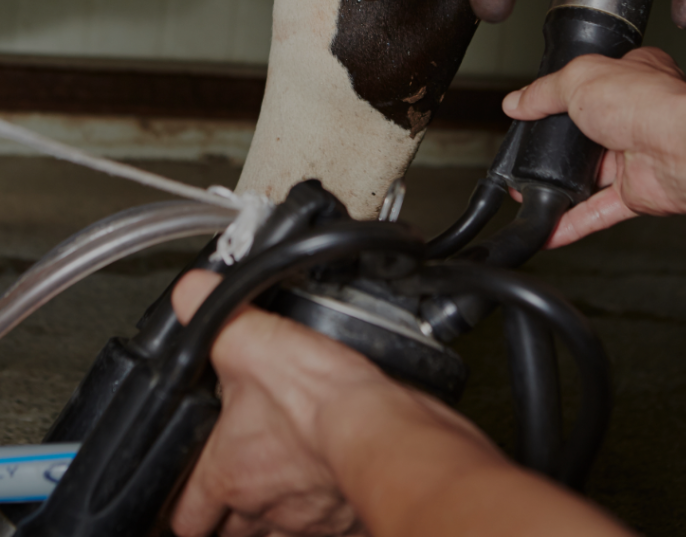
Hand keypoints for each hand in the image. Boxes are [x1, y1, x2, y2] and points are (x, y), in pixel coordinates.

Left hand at [170, 269, 364, 536]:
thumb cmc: (320, 397)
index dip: (184, 500)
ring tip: (290, 481)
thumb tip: (190, 289)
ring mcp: (306, 521)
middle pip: (230, 531)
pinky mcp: (346, 520)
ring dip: (279, 515)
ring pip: (278, 535)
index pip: (186, 513)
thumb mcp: (254, 338)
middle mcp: (261, 507)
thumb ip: (217, 313)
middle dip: (232, 513)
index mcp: (227, 471)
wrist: (383, 427)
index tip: (188, 491)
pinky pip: (327, 529)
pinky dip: (327, 512)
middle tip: (243, 482)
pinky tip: (335, 481)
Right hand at [502, 47, 685, 247]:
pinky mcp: (637, 192)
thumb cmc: (647, 103)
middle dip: (560, 146)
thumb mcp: (578, 78)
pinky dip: (572, 222)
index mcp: (630, 77)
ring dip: (561, 187)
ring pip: (591, 177)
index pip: (591, 82)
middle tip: (529, 153)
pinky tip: (550, 227)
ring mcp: (636, 155)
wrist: (679, 149)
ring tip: (527, 191)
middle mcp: (636, 116)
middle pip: (588, 132)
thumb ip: (543, 92)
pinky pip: (598, 212)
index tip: (538, 105)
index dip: (566, 91)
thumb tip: (517, 102)